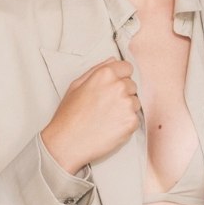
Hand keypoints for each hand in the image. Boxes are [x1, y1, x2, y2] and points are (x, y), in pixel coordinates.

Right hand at [41, 57, 139, 172]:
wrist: (67, 143)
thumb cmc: (69, 116)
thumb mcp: (76, 85)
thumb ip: (97, 70)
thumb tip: (112, 61)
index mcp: (105, 74)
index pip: (127, 67)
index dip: (120, 77)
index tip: (113, 87)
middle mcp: (118, 86)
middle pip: (132, 85)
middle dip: (123, 93)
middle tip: (106, 106)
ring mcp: (127, 104)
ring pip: (135, 102)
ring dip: (126, 109)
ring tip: (107, 118)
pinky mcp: (132, 122)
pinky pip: (135, 119)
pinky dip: (126, 123)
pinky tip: (110, 127)